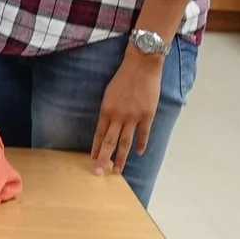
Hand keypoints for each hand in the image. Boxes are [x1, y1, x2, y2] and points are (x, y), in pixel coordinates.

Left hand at [91, 49, 164, 177]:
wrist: (141, 66)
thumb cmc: (123, 77)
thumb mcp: (109, 94)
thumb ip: (108, 111)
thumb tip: (107, 125)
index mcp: (106, 110)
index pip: (98, 134)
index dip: (95, 149)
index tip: (92, 161)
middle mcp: (118, 116)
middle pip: (109, 142)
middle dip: (104, 159)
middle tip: (100, 172)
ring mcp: (133, 117)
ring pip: (125, 143)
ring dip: (121, 158)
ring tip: (117, 170)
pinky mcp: (147, 116)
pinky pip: (143, 134)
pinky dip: (141, 145)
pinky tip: (138, 153)